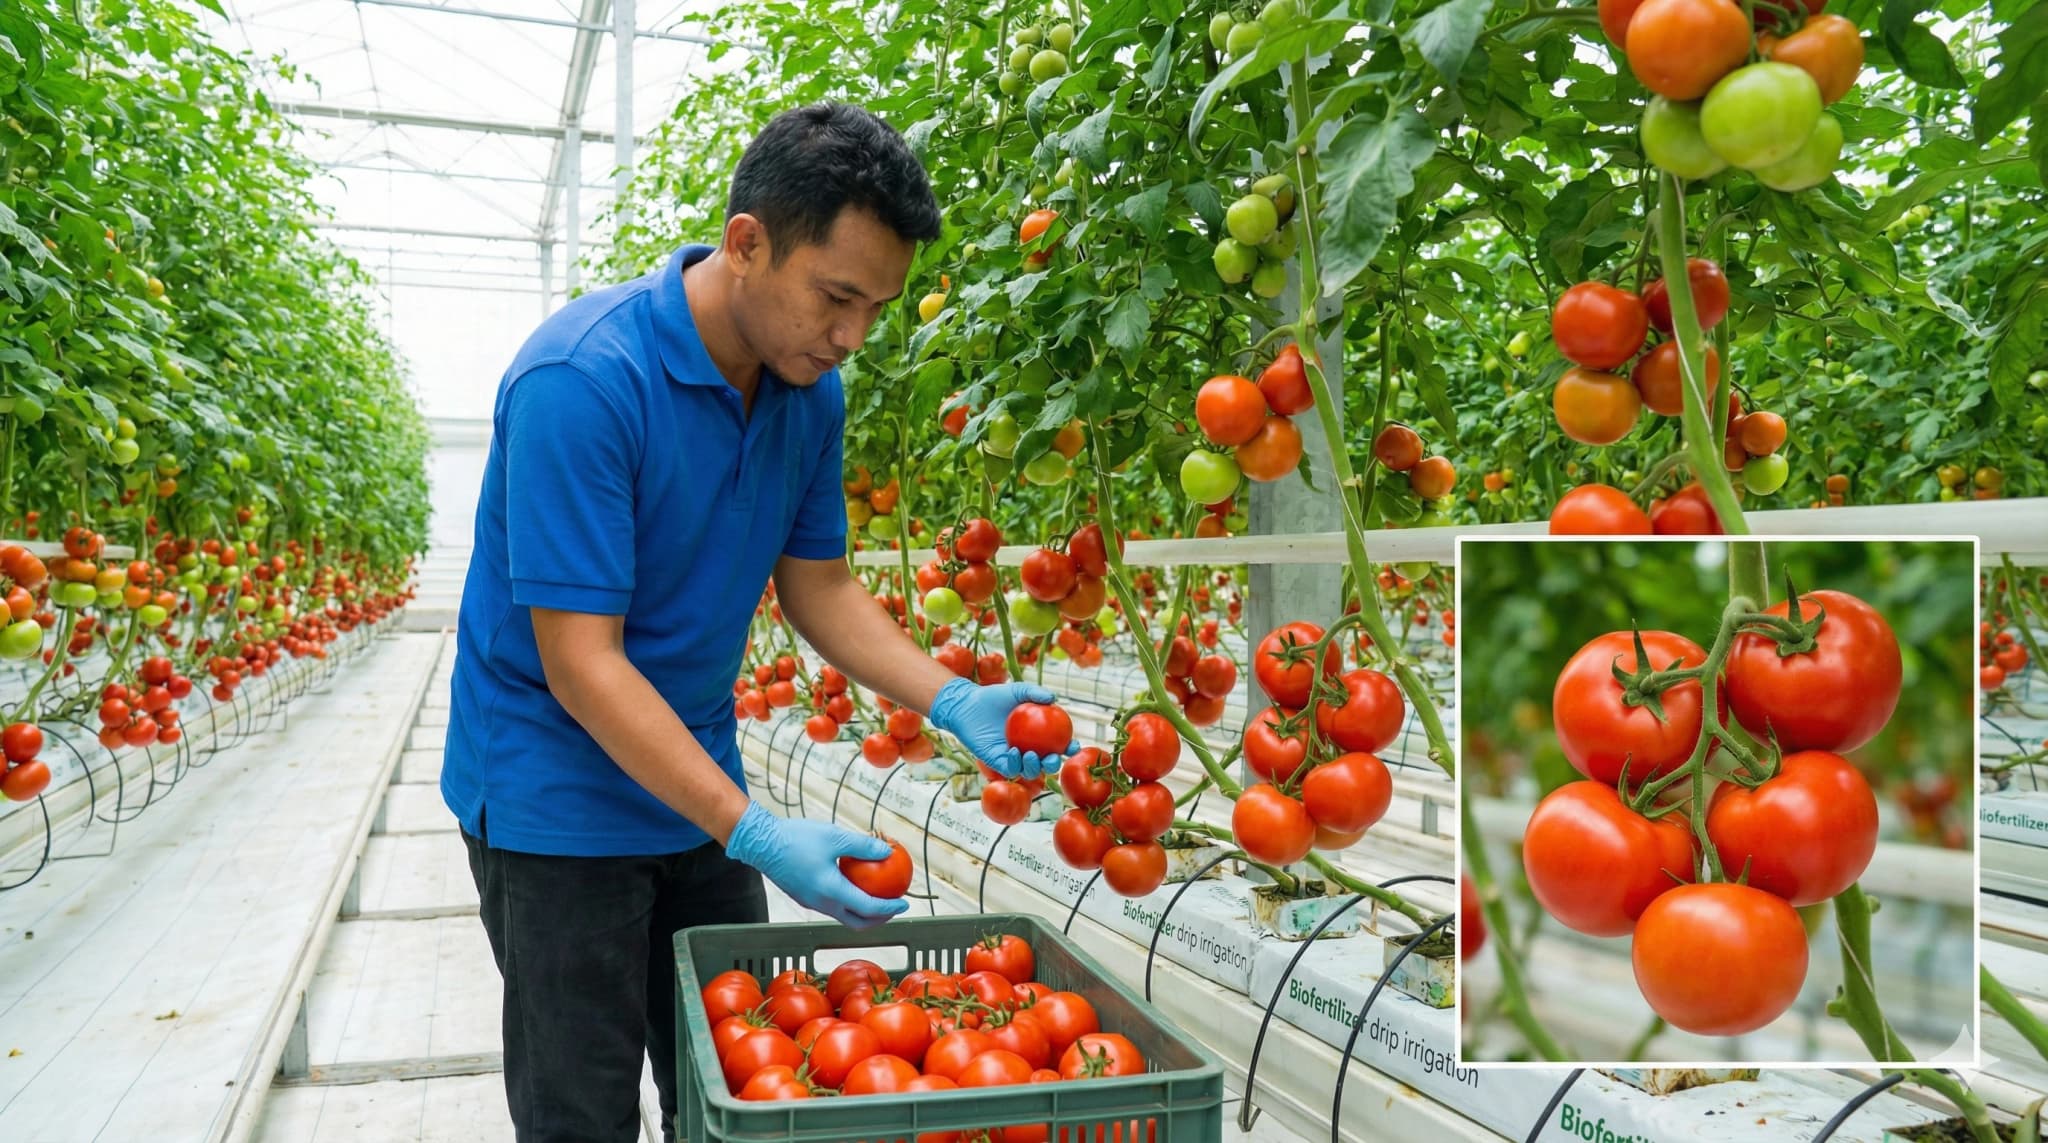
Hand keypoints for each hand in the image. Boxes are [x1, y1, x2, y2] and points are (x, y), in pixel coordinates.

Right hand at [724, 803, 907, 928]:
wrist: (761, 843)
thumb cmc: (797, 838)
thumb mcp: (835, 837)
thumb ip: (863, 846)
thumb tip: (887, 852)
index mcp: (831, 892)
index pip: (868, 908)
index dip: (890, 909)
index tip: (905, 903)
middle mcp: (822, 904)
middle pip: (857, 922)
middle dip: (879, 919)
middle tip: (894, 907)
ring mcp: (812, 903)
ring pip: (844, 916)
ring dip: (864, 912)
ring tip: (878, 898)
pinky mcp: (804, 897)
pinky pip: (832, 907)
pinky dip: (849, 902)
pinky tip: (854, 885)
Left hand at [928, 678, 1078, 778]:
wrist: (968, 705)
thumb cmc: (994, 697)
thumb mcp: (1017, 691)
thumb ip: (1034, 692)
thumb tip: (1053, 698)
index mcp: (1037, 734)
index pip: (1058, 744)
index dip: (1069, 748)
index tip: (1073, 745)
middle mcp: (1028, 748)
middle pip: (1047, 763)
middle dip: (1054, 765)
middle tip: (1053, 758)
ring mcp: (1013, 757)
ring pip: (1030, 771)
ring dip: (1034, 767)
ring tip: (1031, 754)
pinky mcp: (997, 762)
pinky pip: (1010, 769)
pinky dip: (1015, 764)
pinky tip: (1014, 752)